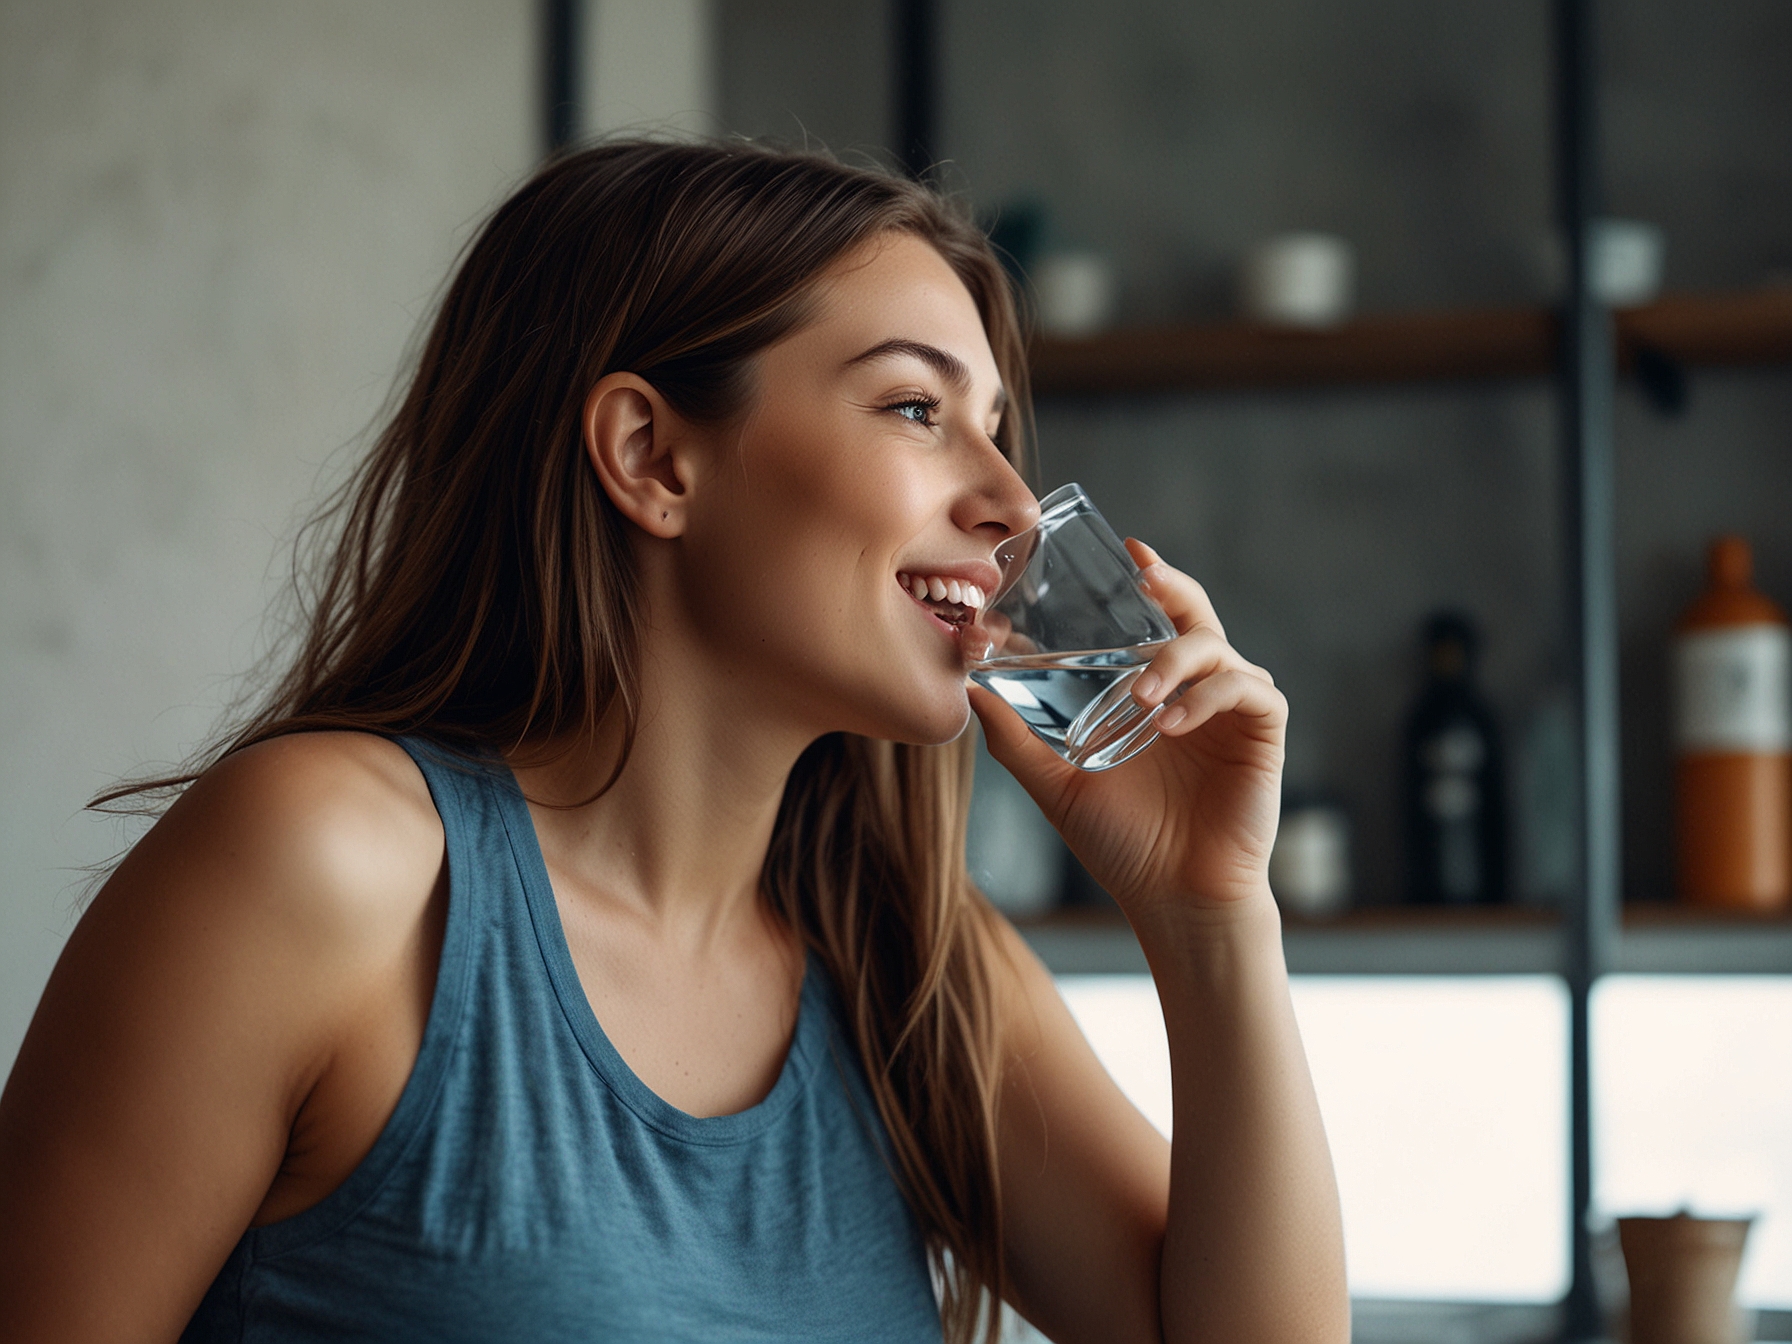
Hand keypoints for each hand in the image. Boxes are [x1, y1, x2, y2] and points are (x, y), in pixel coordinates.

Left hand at [969, 541, 1285, 915]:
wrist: (1172, 898)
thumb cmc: (1121, 842)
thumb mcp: (1055, 782)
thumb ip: (1014, 736)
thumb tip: (966, 687)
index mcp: (1154, 691)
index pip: (1151, 621)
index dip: (1141, 581)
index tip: (1116, 552)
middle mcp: (1197, 690)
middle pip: (1193, 612)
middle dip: (1170, 584)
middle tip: (1141, 570)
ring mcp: (1231, 709)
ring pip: (1215, 647)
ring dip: (1173, 660)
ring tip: (1139, 696)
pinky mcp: (1262, 732)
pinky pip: (1244, 690)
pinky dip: (1205, 699)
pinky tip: (1170, 724)